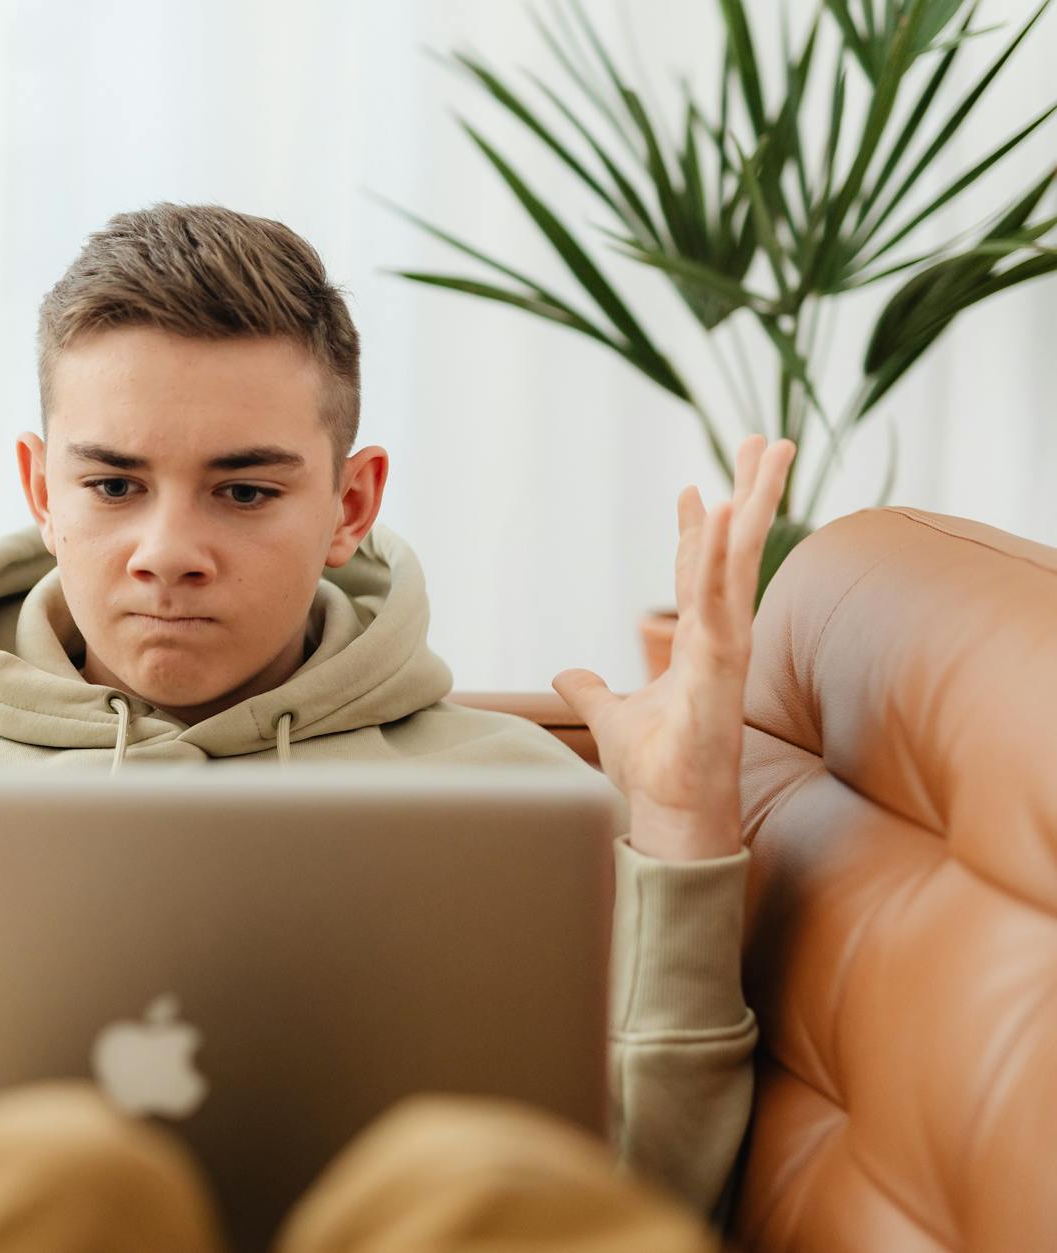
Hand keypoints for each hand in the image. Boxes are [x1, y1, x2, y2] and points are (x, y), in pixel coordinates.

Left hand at [551, 434, 795, 860]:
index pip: (701, 572)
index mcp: (700, 644)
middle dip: (754, 493)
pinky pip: (722, 601)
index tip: (693, 487)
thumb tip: (568, 674)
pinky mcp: (721, 668)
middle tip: (770, 438)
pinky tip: (722, 515)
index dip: (699, 530)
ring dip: (755, 505)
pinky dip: (721, 558)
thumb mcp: (610, 716)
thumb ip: (591, 690)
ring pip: (744, 562)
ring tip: (767, 452)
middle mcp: (722, 638)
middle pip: (740, 551)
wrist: (671, 817)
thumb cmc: (655, 773)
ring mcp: (727, 650)